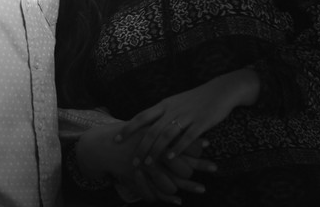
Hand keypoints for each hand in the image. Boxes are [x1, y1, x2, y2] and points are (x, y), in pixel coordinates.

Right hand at [76, 123, 214, 202]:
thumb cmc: (127, 134)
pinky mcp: (140, 177)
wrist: (103, 144)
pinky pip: (156, 189)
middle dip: (198, 164)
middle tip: (215, 168)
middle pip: (179, 159)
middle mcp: (152, 150)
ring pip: (170, 177)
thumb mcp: (145, 125)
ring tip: (203, 189)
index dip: (194, 141)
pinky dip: (168, 196)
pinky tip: (179, 200)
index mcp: (155, 133)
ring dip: (188, 185)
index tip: (209, 142)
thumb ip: (161, 124)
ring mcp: (146, 164)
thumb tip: (179, 121)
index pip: (179, 137)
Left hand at [115, 68, 259, 165]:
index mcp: (165, 104)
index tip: (116, 139)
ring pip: (167, 135)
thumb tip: (146, 126)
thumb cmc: (196, 99)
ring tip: (149, 163)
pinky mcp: (201, 122)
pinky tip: (171, 157)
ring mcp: (187, 116)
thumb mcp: (176, 102)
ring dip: (156, 150)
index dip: (128, 128)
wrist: (220, 90)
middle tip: (133, 161)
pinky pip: (187, 136)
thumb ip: (162, 114)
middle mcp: (173, 109)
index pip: (142, 116)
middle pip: (152, 129)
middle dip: (141, 146)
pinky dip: (178, 147)